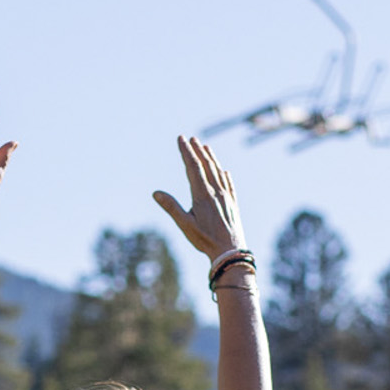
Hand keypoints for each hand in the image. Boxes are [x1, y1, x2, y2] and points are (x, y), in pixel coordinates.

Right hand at [154, 136, 245, 263]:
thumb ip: (171, 207)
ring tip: (205, 147)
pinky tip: (224, 170)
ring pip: (218, 171)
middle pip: (206, 165)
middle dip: (197, 150)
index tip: (181, 139)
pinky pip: (228, 183)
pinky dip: (224, 174)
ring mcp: (226, 196)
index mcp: (202, 195)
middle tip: (191, 138)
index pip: (193, 167)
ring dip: (211, 158)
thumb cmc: (205, 240)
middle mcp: (216, 191)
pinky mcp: (232, 203)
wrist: (230, 251)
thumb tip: (156, 193)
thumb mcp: (184, 225)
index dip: (186, 152)